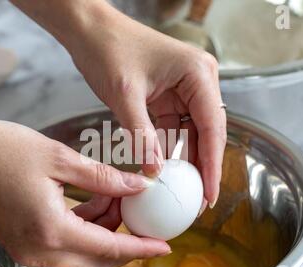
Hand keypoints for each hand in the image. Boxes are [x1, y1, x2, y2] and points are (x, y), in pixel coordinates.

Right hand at [0, 107, 169, 266]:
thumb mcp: (59, 158)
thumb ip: (104, 177)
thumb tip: (137, 186)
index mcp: (51, 231)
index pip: (109, 248)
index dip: (140, 248)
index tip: (163, 246)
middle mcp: (38, 249)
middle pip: (96, 258)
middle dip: (123, 240)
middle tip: (140, 215)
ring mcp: (27, 248)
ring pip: (80, 251)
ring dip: (102, 231)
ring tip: (116, 198)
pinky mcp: (20, 240)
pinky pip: (62, 243)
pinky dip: (82, 227)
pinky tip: (93, 202)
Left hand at [11, 0, 226, 206]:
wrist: (90, 31)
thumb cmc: (107, 51)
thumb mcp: (125, 97)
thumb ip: (142, 136)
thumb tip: (155, 174)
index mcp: (197, 74)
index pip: (212, 127)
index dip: (212, 165)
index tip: (209, 195)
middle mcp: (199, 80)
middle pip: (208, 132)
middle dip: (204, 166)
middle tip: (199, 200)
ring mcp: (186, 87)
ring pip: (193, 132)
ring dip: (188, 160)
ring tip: (185, 191)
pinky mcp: (171, 94)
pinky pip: (176, 127)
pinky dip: (171, 148)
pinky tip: (167, 169)